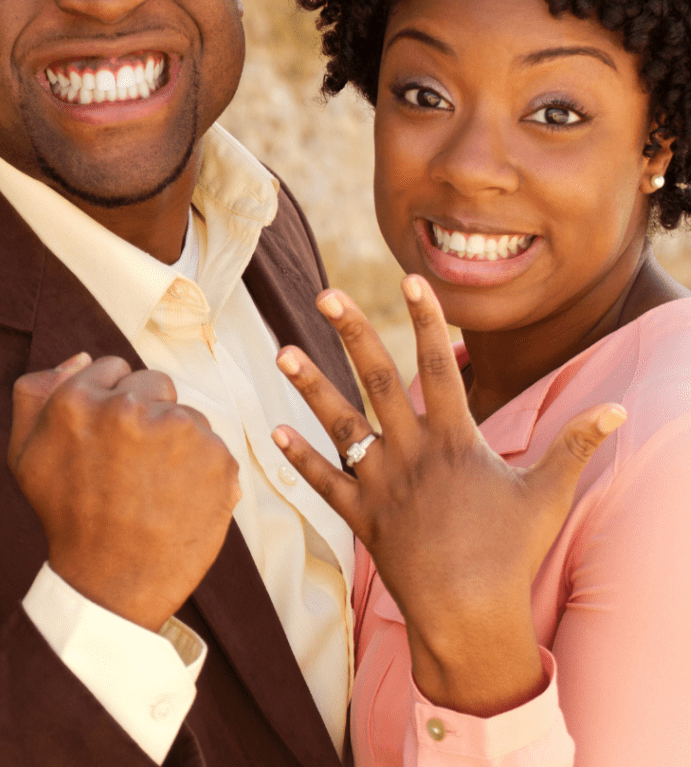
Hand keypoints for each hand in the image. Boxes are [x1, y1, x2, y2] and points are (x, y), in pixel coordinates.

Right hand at [8, 353, 240, 631]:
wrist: (110, 585)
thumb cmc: (67, 518)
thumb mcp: (25, 453)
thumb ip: (37, 392)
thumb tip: (83, 357)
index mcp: (79, 400)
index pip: (114, 369)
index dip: (112, 404)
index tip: (110, 441)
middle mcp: (129, 407)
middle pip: (155, 384)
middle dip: (149, 415)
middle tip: (133, 466)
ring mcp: (177, 430)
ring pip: (186, 416)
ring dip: (177, 443)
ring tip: (155, 488)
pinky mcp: (216, 456)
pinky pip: (213, 446)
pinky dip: (202, 470)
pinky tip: (179, 499)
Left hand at [272, 277, 625, 716]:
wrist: (471, 616)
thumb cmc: (511, 552)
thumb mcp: (547, 493)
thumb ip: (575, 445)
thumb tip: (619, 411)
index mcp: (454, 439)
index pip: (437, 365)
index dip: (426, 319)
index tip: (410, 278)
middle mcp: (411, 451)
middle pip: (377, 380)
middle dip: (353, 333)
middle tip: (327, 295)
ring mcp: (381, 482)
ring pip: (339, 424)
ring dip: (310, 386)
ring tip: (281, 350)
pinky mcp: (361, 516)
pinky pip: (325, 482)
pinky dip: (300, 459)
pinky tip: (274, 433)